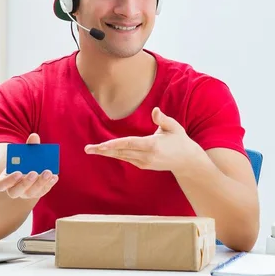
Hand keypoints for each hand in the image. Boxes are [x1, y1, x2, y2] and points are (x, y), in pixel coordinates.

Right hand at [0, 133, 58, 198]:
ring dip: (40, 183)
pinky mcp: (36, 194)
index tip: (18, 172)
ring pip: (31, 193)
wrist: (29, 170)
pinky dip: (49, 184)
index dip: (9, 180)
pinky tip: (54, 176)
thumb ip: (28, 146)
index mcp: (4, 180)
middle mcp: (13, 189)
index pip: (1, 185)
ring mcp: (25, 194)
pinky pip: (42, 191)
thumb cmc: (23, 161)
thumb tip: (34, 136)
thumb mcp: (24, 154)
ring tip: (47, 172)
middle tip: (34, 172)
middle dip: (26, 182)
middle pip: (16, 191)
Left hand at [84, 107, 203, 173]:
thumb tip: (155, 110)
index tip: (102, 145)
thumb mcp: (175, 128)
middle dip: (104, 150)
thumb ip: (163, 119)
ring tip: (90, 150)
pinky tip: (103, 151)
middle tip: (88, 149)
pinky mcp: (142, 165)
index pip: (130, 143)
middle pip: (121, 152)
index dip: (115, 144)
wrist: (187, 161)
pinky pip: (125, 158)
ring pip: (121, 156)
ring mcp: (144, 162)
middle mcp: (146, 156)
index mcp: (153, 145)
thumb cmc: (180, 140)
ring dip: (105, 153)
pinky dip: (114, 154)